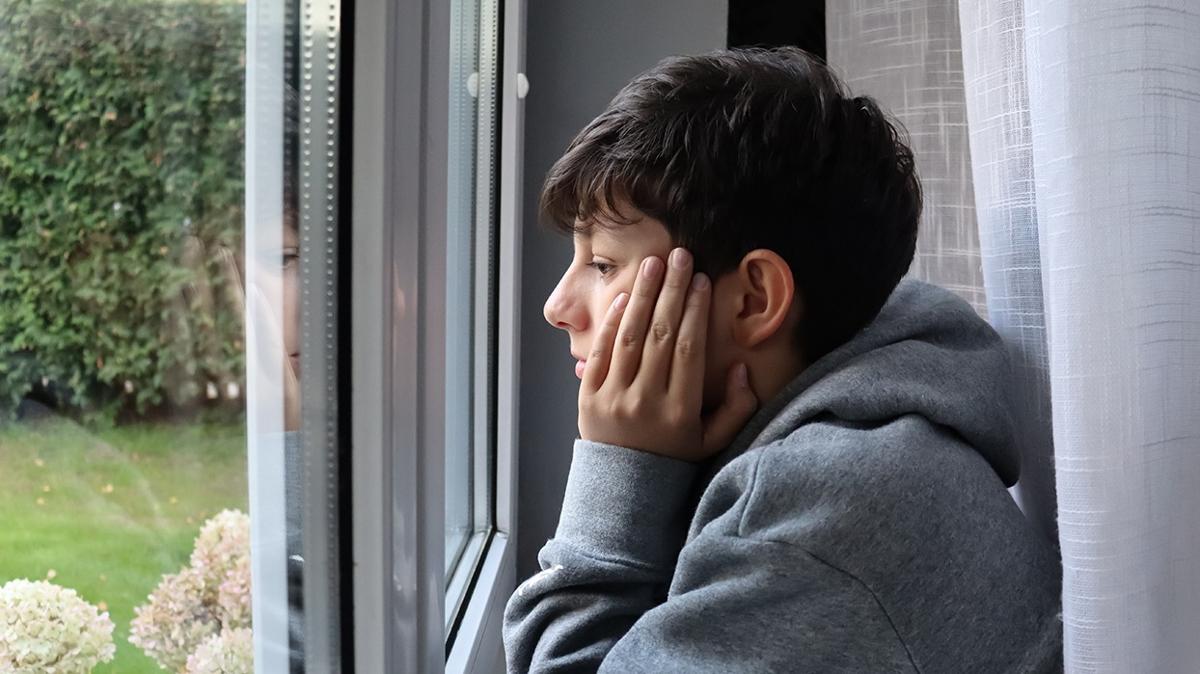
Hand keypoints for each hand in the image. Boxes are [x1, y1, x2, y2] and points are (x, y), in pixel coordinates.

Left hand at [577, 248, 758, 461]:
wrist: (623, 490)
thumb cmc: (673, 458)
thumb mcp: (713, 442)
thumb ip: (737, 409)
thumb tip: (744, 369)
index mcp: (679, 412)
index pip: (687, 350)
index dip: (695, 312)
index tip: (702, 281)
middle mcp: (644, 402)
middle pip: (659, 335)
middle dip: (670, 290)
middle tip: (679, 256)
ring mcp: (612, 399)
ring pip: (628, 337)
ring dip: (641, 295)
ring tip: (653, 264)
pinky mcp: (587, 398)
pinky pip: (599, 353)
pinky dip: (610, 323)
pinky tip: (622, 297)